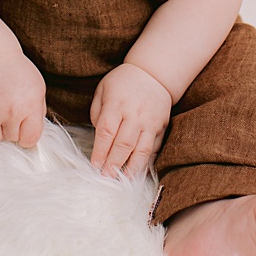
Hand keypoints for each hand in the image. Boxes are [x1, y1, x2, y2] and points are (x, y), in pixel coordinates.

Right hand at [0, 54, 46, 147]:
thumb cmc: (19, 74)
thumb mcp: (38, 90)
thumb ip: (38, 114)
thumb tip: (34, 135)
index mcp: (29, 106)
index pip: (30, 139)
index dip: (28, 136)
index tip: (25, 129)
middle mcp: (9, 111)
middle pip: (12, 139)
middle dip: (13, 131)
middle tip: (11, 116)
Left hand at [89, 63, 172, 177]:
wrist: (153, 73)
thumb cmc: (122, 82)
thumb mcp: (103, 90)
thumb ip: (97, 113)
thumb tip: (98, 138)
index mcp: (116, 104)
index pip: (106, 132)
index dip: (100, 151)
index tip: (94, 166)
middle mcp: (135, 114)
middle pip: (123, 144)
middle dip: (114, 165)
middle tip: (106, 179)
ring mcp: (150, 122)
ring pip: (141, 150)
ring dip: (132, 169)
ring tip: (123, 182)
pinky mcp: (161, 127)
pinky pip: (154, 148)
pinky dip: (146, 162)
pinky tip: (138, 172)